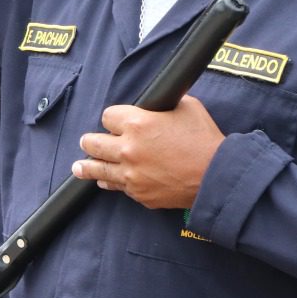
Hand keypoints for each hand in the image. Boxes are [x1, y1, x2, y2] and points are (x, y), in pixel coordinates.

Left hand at [71, 95, 224, 209]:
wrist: (218, 176)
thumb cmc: (204, 139)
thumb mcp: (187, 107)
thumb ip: (163, 105)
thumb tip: (156, 104)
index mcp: (137, 123)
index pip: (107, 116)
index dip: (114, 118)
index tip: (117, 121)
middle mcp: (128, 149)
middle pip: (92, 143)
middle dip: (90, 141)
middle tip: (88, 142)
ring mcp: (131, 174)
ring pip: (97, 168)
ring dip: (86, 165)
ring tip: (78, 166)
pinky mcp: (138, 193)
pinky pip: (117, 187)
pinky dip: (111, 182)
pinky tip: (105, 181)